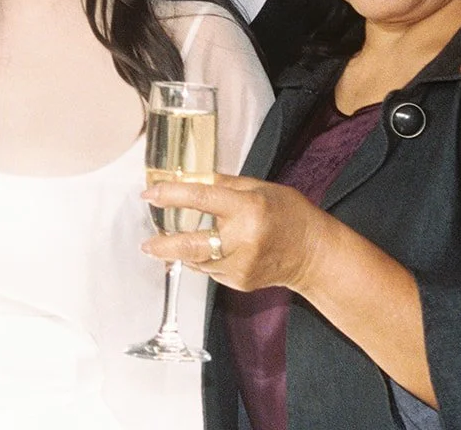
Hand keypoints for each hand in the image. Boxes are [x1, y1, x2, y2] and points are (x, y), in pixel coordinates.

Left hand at [141, 174, 334, 293]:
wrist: (314, 254)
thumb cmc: (289, 214)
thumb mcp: (259, 187)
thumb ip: (222, 184)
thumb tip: (188, 177)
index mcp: (248, 209)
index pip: (201, 199)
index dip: (171, 195)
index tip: (149, 193)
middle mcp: (243, 240)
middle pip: (192, 245)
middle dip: (164, 245)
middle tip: (146, 243)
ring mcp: (241, 266)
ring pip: (198, 260)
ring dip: (182, 251)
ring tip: (170, 243)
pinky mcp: (239, 282)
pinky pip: (211, 270)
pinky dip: (204, 259)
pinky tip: (213, 249)